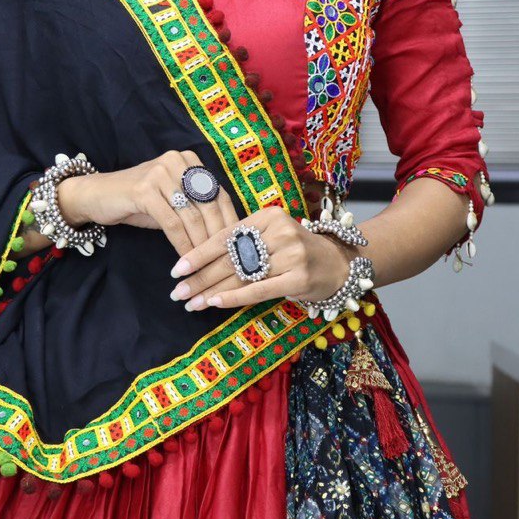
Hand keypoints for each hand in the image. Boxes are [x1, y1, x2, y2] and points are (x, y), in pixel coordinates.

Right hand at [56, 150, 240, 258]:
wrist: (97, 196)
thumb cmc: (139, 202)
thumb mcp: (173, 201)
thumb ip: (197, 209)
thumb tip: (228, 235)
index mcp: (190, 161)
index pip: (219, 195)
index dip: (231, 224)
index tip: (239, 248)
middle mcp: (178, 162)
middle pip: (208, 206)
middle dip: (218, 239)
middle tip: (226, 263)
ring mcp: (160, 173)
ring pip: (192, 217)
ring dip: (200, 247)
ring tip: (206, 268)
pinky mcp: (144, 190)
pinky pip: (172, 224)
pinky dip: (181, 245)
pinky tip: (185, 262)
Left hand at [168, 204, 351, 311]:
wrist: (341, 263)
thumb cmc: (297, 250)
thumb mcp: (271, 236)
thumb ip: (242, 242)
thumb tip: (198, 262)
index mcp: (268, 215)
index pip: (225, 235)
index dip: (198, 254)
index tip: (177, 269)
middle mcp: (279, 231)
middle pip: (230, 258)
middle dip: (200, 277)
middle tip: (177, 292)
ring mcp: (291, 254)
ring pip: (241, 275)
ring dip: (211, 291)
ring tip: (190, 303)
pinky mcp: (298, 278)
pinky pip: (258, 289)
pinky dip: (234, 297)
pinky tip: (214, 303)